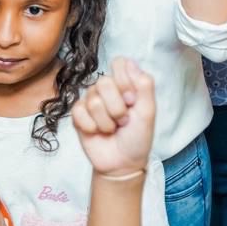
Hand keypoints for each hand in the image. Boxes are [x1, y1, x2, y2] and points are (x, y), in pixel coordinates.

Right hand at [73, 57, 155, 176]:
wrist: (122, 163)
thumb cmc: (138, 137)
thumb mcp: (148, 112)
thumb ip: (144, 85)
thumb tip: (131, 62)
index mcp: (125, 83)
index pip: (119, 63)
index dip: (125, 81)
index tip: (132, 101)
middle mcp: (106, 88)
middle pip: (104, 82)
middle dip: (117, 108)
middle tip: (123, 120)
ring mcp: (91, 100)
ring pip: (93, 100)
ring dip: (106, 122)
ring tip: (113, 129)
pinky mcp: (78, 114)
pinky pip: (79, 111)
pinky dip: (92, 127)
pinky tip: (98, 132)